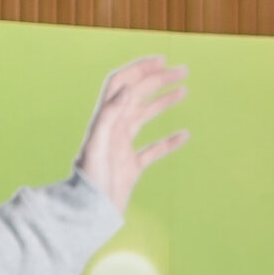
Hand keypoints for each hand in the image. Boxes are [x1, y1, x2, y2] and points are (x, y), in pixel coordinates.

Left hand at [76, 56, 188, 211]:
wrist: (88, 213)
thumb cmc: (90, 181)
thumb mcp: (97, 145)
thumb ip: (109, 115)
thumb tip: (128, 88)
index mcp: (105, 119)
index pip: (122, 83)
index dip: (140, 69)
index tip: (162, 61)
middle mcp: (114, 128)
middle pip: (138, 95)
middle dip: (159, 80)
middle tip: (183, 71)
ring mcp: (123, 146)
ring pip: (146, 116)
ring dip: (164, 101)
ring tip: (184, 89)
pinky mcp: (131, 166)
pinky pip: (153, 150)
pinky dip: (169, 141)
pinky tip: (185, 135)